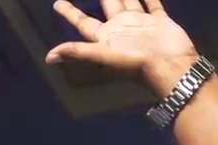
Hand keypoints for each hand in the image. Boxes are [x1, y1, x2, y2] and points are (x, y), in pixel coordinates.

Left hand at [46, 0, 198, 96]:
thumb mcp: (102, 57)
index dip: (70, 12)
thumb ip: (77, 53)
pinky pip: (152, 4)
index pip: (83, 22)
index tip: (57, 3)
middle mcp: (120, 28)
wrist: (169, 65)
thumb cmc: (135, 62)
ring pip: (128, 1)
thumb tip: (48, 57)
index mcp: (106, 37)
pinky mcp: (159, 21)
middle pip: (106, 5)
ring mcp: (140, 24)